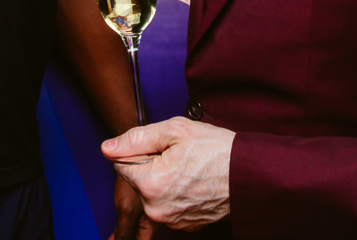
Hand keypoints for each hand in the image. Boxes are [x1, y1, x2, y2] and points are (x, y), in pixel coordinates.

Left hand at [102, 118, 234, 229]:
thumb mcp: (174, 131)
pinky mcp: (184, 225)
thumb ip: (136, 139)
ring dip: (163, 182)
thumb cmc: (215, 149)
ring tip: (189, 169)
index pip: (121, 164)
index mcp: (149, 183)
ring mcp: (170, 220)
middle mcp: (156, 208)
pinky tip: (194, 183)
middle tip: (179, 156)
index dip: (140, 151)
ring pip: (153, 194)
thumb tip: (107, 147)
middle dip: (151, 167)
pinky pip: (168, 206)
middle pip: (138, 181)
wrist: (249, 174)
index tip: (161, 148)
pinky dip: (176, 194)